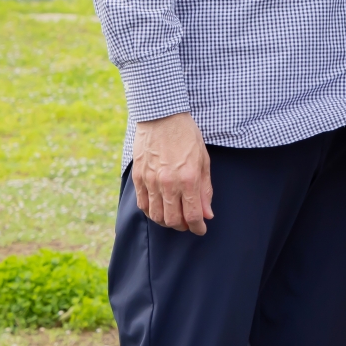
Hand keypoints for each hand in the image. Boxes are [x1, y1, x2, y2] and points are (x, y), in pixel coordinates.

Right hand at [132, 112, 212, 234]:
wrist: (162, 116)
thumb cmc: (187, 135)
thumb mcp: (203, 160)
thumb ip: (205, 189)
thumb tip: (207, 213)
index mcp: (188, 178)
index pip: (192, 215)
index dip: (198, 227)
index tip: (201, 229)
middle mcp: (168, 183)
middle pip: (172, 220)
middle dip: (182, 226)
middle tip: (188, 223)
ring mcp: (150, 181)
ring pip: (156, 216)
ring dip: (166, 222)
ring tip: (174, 218)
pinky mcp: (138, 177)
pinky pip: (142, 204)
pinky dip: (151, 212)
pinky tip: (159, 209)